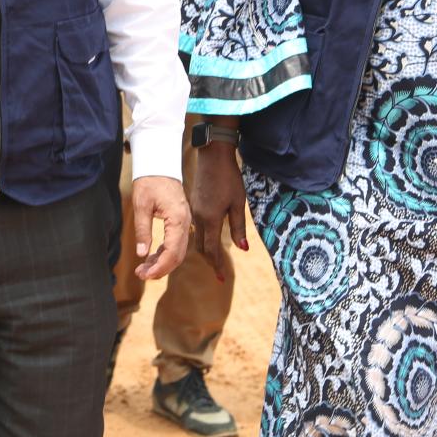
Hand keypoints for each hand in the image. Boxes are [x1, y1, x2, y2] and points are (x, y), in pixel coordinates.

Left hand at [131, 174, 189, 280]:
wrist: (159, 164)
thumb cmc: (150, 181)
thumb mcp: (141, 205)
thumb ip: (142, 230)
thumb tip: (142, 254)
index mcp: (178, 219)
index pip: (172, 252)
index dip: (160, 267)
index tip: (144, 274)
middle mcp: (185, 223)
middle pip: (178, 255)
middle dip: (161, 268)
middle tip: (142, 274)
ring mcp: (184, 222)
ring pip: (178, 251)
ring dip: (162, 262)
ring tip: (143, 269)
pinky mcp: (179, 221)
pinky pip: (175, 243)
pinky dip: (164, 253)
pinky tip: (151, 258)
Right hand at [190, 143, 248, 281]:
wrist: (212, 157)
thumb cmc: (229, 178)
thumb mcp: (238, 203)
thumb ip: (238, 227)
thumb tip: (243, 249)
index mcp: (210, 220)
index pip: (212, 250)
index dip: (217, 266)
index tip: (222, 279)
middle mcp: (198, 218)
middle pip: (201, 247)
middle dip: (210, 261)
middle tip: (219, 272)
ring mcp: (193, 211)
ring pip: (196, 237)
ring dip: (205, 250)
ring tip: (214, 259)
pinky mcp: (193, 204)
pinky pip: (195, 227)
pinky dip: (202, 237)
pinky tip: (209, 238)